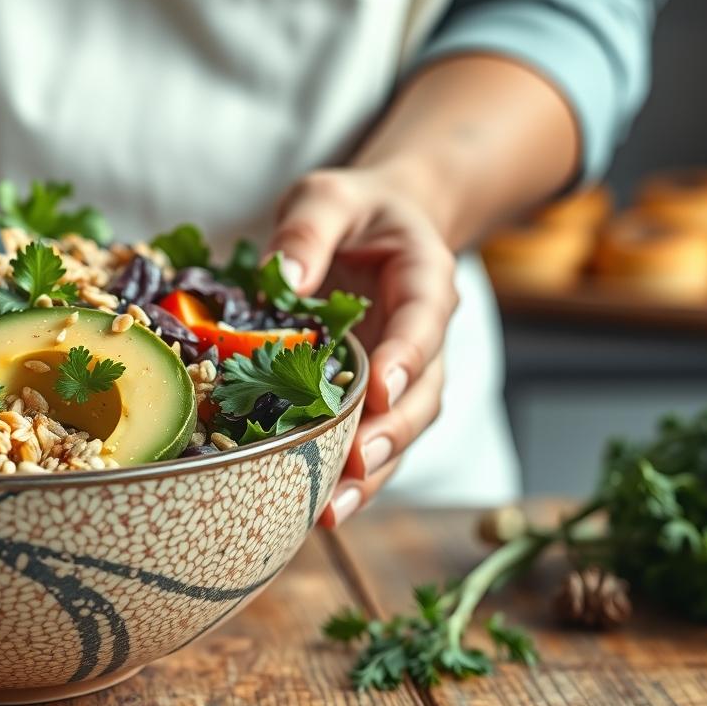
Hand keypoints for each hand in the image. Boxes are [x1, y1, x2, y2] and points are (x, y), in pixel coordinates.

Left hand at [267, 167, 457, 527]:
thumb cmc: (353, 210)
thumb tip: (280, 276)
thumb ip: (309, 227)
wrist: (379, 227)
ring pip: (401, 432)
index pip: (423, 323)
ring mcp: (404, 376)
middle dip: (390, 434)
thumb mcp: (329, 196)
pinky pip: (370, 441)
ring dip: (372, 473)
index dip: (404, 359)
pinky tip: (318, 510)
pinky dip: (349, 476)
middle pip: (421, 395)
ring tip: (333, 509)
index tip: (380, 391)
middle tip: (355, 465)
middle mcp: (424, 337)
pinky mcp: (376, 399)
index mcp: (426, 281)